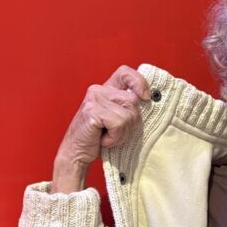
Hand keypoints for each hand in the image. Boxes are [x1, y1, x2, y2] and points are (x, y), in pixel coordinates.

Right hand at [52, 65, 149, 192]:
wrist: (76, 153)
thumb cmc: (99, 138)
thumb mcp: (117, 119)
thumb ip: (128, 107)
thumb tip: (149, 100)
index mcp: (106, 89)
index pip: (125, 73)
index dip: (139, 82)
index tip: (145, 98)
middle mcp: (99, 90)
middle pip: (133, 100)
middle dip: (131, 122)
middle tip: (115, 132)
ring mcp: (94, 99)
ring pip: (128, 114)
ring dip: (122, 132)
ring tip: (108, 136)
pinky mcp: (92, 111)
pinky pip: (119, 124)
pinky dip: (115, 137)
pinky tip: (102, 140)